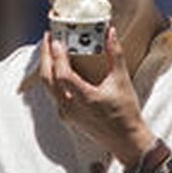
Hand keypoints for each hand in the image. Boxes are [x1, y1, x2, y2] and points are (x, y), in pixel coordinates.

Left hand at [38, 29, 152, 160]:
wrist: (125, 140)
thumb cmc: (126, 113)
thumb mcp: (122, 81)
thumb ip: (115, 54)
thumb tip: (110, 32)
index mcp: (84, 99)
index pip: (62, 75)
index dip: (57, 56)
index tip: (57, 39)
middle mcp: (70, 108)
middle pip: (47, 79)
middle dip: (46, 56)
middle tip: (49, 37)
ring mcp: (65, 113)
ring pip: (48, 86)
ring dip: (47, 66)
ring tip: (52, 48)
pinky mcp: (66, 115)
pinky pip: (53, 93)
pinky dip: (53, 77)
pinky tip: (58, 66)